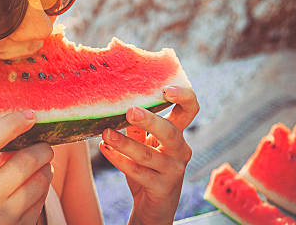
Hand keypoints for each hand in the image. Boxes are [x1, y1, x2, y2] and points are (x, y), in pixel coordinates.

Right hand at [0, 111, 53, 224]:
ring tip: (41, 165)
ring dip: (46, 168)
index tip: (29, 115)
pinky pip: (42, 202)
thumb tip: (20, 131)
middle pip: (25, 162)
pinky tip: (35, 187)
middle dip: (42, 149)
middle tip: (44, 145)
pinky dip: (43, 189)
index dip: (10, 124)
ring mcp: (4, 217)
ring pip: (40, 182)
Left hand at [99, 86, 198, 224]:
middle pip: (171, 132)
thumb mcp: (143, 144)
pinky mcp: (162, 188)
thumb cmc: (147, 168)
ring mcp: (173, 170)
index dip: (183, 97)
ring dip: (125, 143)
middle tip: (130, 111)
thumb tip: (121, 104)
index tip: (166, 89)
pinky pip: (138, 172)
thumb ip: (136, 127)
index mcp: (177, 133)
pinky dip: (118, 160)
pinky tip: (105, 149)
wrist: (153, 206)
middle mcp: (180, 150)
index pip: (190, 109)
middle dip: (151, 121)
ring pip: (148, 155)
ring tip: (106, 133)